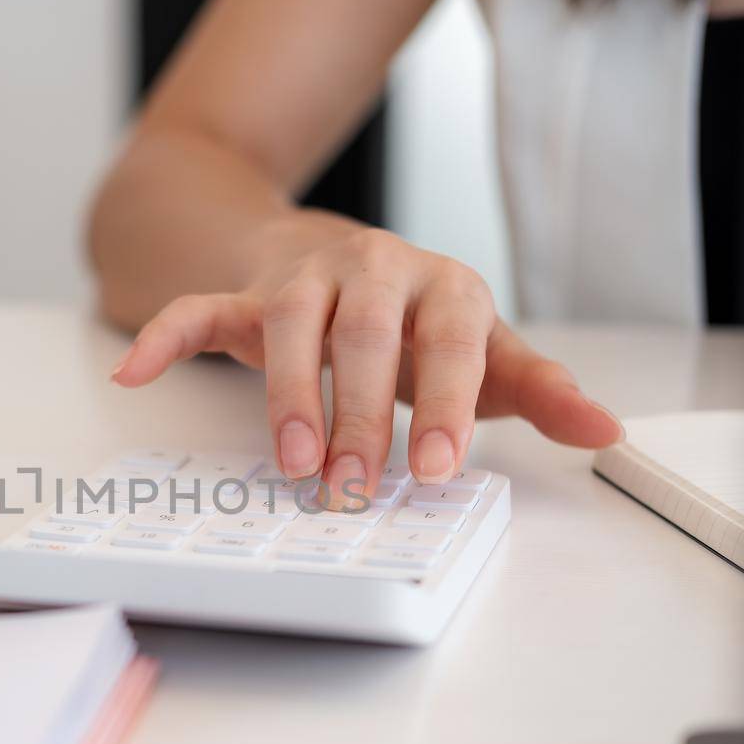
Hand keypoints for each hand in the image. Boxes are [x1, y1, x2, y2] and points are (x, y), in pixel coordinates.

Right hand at [108, 219, 622, 504]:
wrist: (336, 255)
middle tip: (354, 488)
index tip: (435, 468)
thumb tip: (609, 430)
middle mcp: (376, 271)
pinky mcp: (247, 294)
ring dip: (290, 393)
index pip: (449, 342)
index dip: (444, 406)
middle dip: (360, 416)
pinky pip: (202, 308)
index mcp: (444, 287)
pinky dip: (166, 335)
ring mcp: (305, 280)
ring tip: (293, 463)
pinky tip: (134, 371)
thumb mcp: (486, 350)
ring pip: (291, 324)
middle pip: (367, 338)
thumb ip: (537, 391)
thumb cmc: (419, 320)